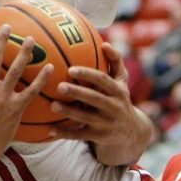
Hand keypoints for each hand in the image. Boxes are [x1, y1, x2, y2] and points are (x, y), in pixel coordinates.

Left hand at [49, 43, 150, 164]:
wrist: (131, 131)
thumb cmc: (119, 98)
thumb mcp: (122, 81)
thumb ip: (115, 61)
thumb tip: (105, 43)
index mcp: (118, 90)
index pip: (103, 80)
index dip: (87, 74)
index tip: (70, 69)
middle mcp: (114, 107)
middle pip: (94, 99)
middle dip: (77, 92)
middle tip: (59, 86)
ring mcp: (106, 123)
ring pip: (85, 118)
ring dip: (69, 112)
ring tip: (52, 105)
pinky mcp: (99, 137)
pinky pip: (80, 135)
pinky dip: (65, 133)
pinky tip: (49, 130)